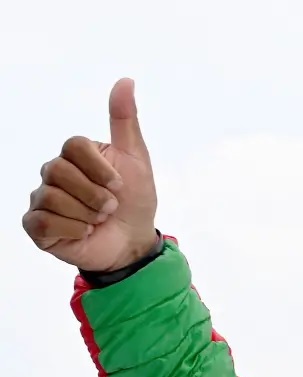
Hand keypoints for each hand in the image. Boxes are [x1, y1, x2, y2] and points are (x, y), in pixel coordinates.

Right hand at [22, 78, 157, 272]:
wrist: (134, 242)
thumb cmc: (135, 201)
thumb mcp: (136, 160)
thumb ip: (125, 121)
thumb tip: (125, 81)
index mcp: (76, 155)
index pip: (74, 146)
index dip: (100, 169)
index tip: (120, 185)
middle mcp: (54, 173)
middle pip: (59, 171)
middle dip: (95, 194)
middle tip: (110, 207)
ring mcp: (42, 199)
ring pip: (52, 197)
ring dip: (86, 214)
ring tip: (98, 221)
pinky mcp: (37, 226)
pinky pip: (42, 221)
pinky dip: (71, 229)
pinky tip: (84, 232)